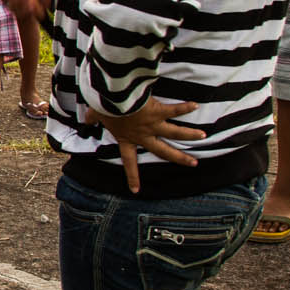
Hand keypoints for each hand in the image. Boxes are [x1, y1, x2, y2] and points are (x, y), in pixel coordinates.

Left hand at [84, 100, 204, 193]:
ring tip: (203, 136)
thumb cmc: (105, 107)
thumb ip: (92, 119)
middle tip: (193, 163)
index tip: (136, 190)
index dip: (132, 176)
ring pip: (175, 132)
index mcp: (127, 139)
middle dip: (179, 157)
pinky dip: (185, 106)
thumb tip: (85, 121)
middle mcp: (143, 135)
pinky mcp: (158, 111)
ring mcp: (153, 124)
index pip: (129, 162)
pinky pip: (174, 109)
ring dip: (190, 134)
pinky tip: (195, 105)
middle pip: (163, 150)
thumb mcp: (96, 114)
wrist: (114, 99)